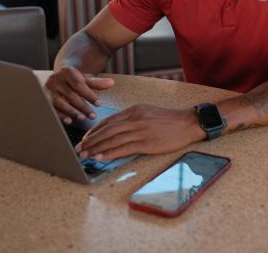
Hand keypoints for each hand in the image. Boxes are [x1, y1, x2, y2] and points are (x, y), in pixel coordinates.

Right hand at [44, 66, 114, 123]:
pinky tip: (68, 121)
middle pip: (71, 95)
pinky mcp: (43, 99)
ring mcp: (48, 89)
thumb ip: (98, 83)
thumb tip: (112, 83)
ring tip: (82, 118)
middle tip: (93, 115)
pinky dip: (60, 115)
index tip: (99, 104)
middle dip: (83, 106)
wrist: (57, 79)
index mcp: (67, 72)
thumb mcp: (85, 80)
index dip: (89, 95)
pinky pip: (51, 108)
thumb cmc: (74, 81)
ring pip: (60, 102)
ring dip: (72, 111)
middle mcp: (56, 79)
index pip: (79, 84)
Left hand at [76, 104, 203, 160]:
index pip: (109, 121)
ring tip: (86, 155)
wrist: (188, 123)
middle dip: (90, 141)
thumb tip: (115, 129)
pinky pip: (124, 149)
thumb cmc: (169, 120)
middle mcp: (135, 119)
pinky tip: (101, 157)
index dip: (94, 131)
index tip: (85, 139)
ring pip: (113, 140)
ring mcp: (141, 131)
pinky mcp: (147, 143)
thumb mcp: (148, 112)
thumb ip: (132, 118)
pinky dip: (110, 153)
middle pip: (107, 130)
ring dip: (97, 148)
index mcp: (134, 110)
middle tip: (79, 149)